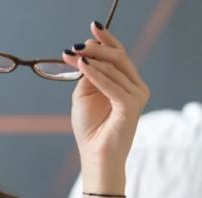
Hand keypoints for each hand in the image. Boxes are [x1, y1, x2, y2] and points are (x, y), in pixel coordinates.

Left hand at [63, 22, 149, 192]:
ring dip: (92, 60)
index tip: (92, 28)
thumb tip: (84, 56)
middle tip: (76, 45)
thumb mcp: (84, 96)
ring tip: (74, 55)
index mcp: (126, 83)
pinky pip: (113, 85)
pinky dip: (97, 75)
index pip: (119, 55)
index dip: (107, 40)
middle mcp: (135, 86)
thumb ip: (87, 76)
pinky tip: (83, 67)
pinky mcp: (131, 105)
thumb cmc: (90, 129)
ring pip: (115, 69)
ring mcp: (136, 95)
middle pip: (118, 58)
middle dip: (96, 48)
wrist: (95, 155)